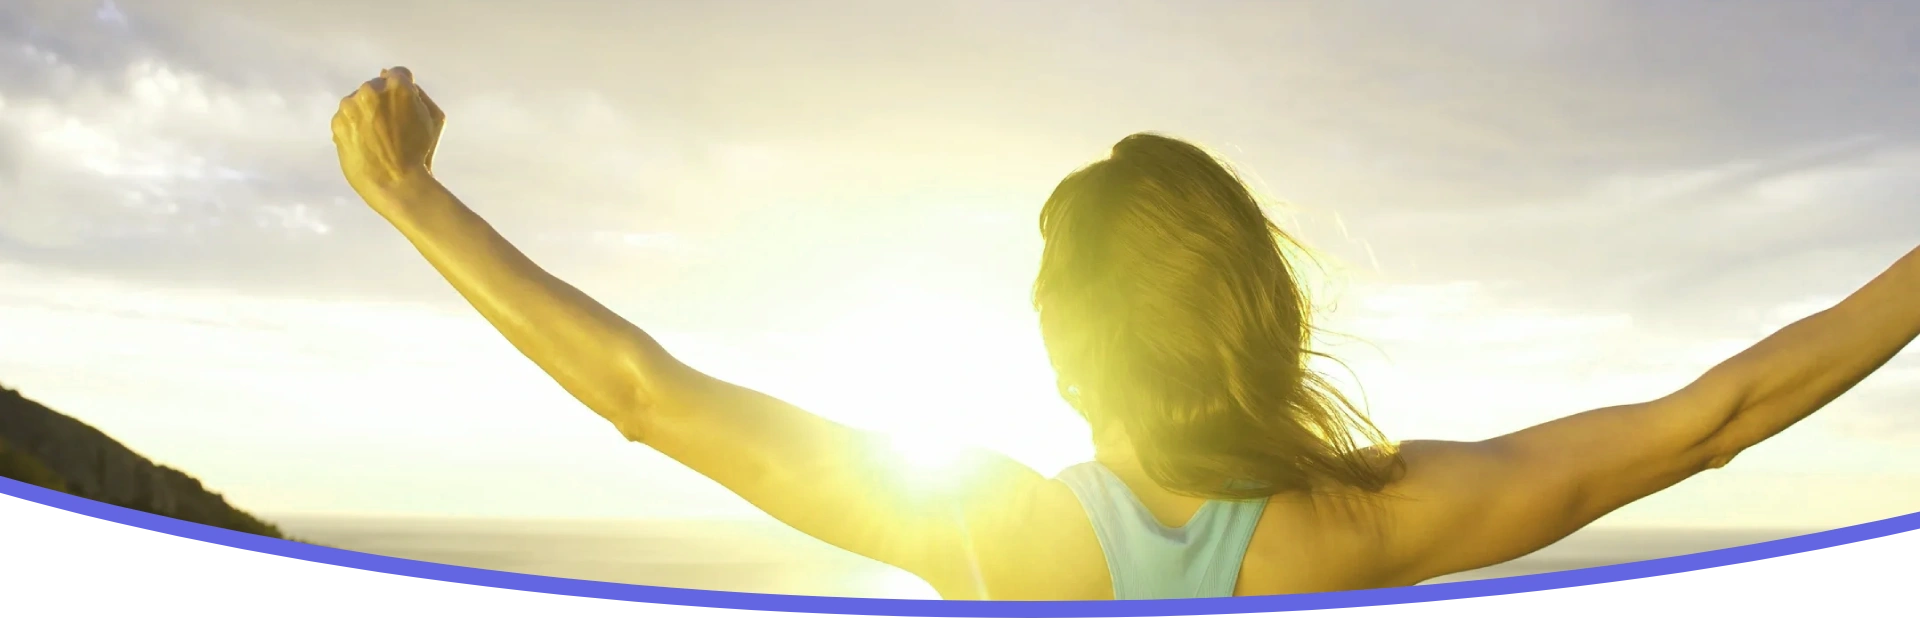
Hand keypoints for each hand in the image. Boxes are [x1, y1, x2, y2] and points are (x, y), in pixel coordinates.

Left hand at [332, 66, 445, 201]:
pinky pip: (346, 118)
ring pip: (359, 101)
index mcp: (398, 86)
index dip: (404, 92)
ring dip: (366, 114)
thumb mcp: (434, 119)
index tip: (405, 109)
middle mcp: (371, 90)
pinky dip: (354, 128)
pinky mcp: (337, 122)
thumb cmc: (420, 152)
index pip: (399, 74)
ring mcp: (350, 106)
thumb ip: (418, 93)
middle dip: (382, 102)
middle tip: (391, 128)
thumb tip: (394, 77)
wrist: (395, 183)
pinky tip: (366, 145)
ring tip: (377, 139)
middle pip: (376, 86)